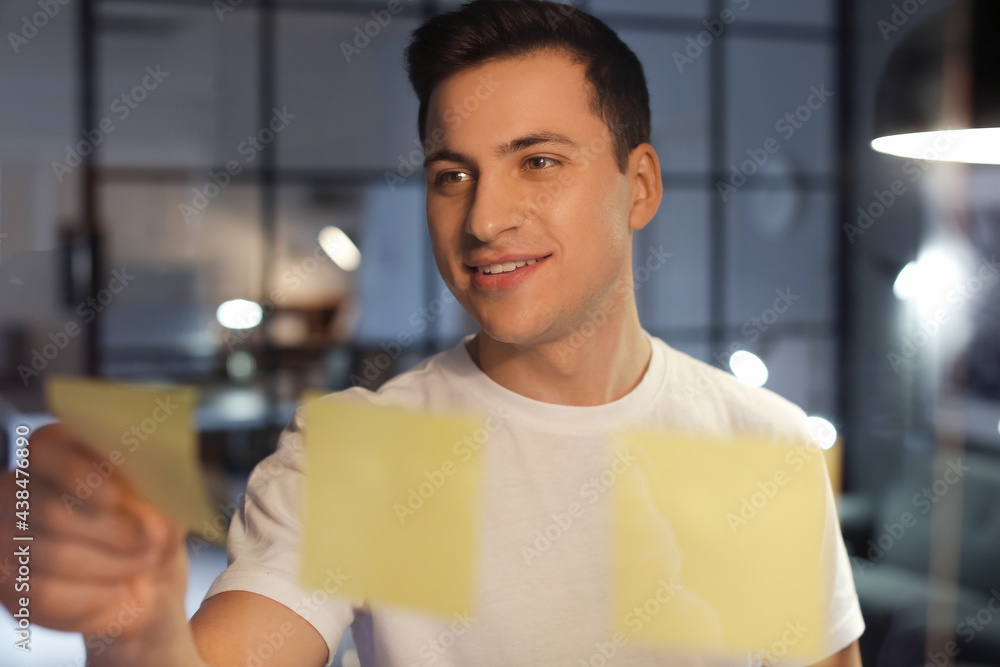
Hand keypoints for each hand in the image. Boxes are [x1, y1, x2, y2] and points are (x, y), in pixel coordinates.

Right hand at [0, 423, 190, 655]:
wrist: (148, 576)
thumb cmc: (153, 522)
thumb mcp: (164, 496)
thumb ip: (153, 488)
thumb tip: (144, 513)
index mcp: (59, 449)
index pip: (47, 449)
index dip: (76, 473)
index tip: (114, 497)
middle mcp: (20, 488)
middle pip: (51, 512)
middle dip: (114, 532)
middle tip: (152, 541)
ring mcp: (8, 537)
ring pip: (53, 556)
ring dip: (113, 565)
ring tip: (143, 562)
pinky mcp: (11, 585)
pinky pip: (47, 595)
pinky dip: (94, 595)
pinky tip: (116, 587)